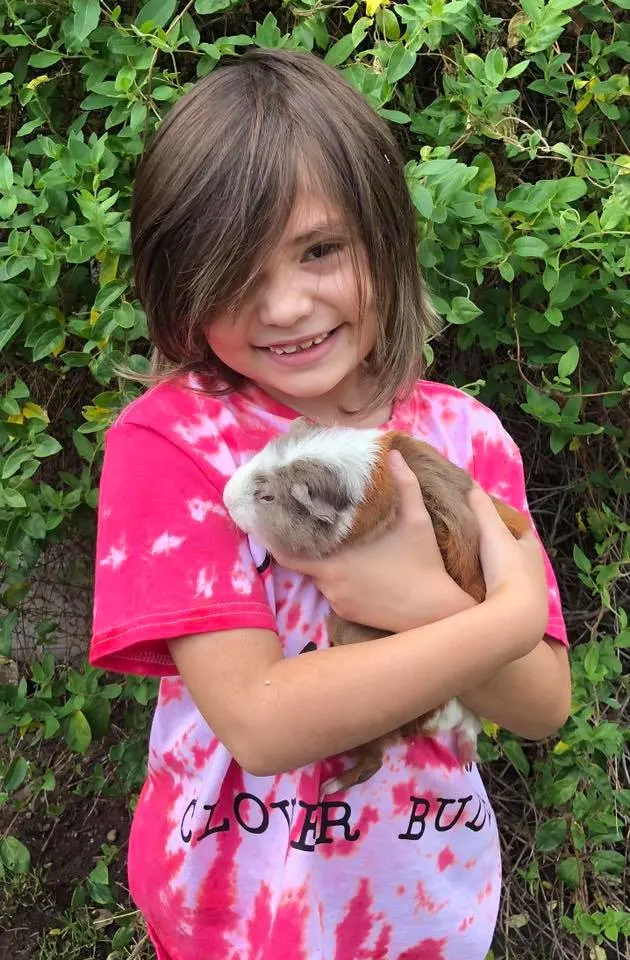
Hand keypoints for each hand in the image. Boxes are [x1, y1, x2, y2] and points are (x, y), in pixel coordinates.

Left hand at [272, 451, 475, 632]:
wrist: (436, 611)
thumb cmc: (424, 562)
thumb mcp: (417, 519)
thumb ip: (404, 484)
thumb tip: (393, 453)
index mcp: (335, 561)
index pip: (287, 554)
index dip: (276, 540)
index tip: (271, 525)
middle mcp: (330, 585)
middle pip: (306, 562)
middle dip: (307, 547)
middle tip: (309, 528)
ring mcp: (338, 603)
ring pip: (321, 578)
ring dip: (325, 564)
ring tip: (336, 546)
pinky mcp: (347, 615)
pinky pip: (334, 594)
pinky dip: (338, 582)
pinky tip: (355, 570)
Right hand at [467, 484, 548, 638]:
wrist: (514, 615)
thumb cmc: (507, 568)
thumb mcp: (491, 531)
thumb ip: (482, 508)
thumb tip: (472, 485)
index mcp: (530, 546)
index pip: (518, 529)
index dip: (503, 523)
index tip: (483, 520)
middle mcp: (533, 568)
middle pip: (512, 553)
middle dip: (496, 548)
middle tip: (470, 543)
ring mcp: (526, 592)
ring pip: (506, 575)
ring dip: (492, 571)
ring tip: (466, 567)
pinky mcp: (516, 611)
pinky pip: (500, 594)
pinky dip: (488, 590)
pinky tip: (471, 591)